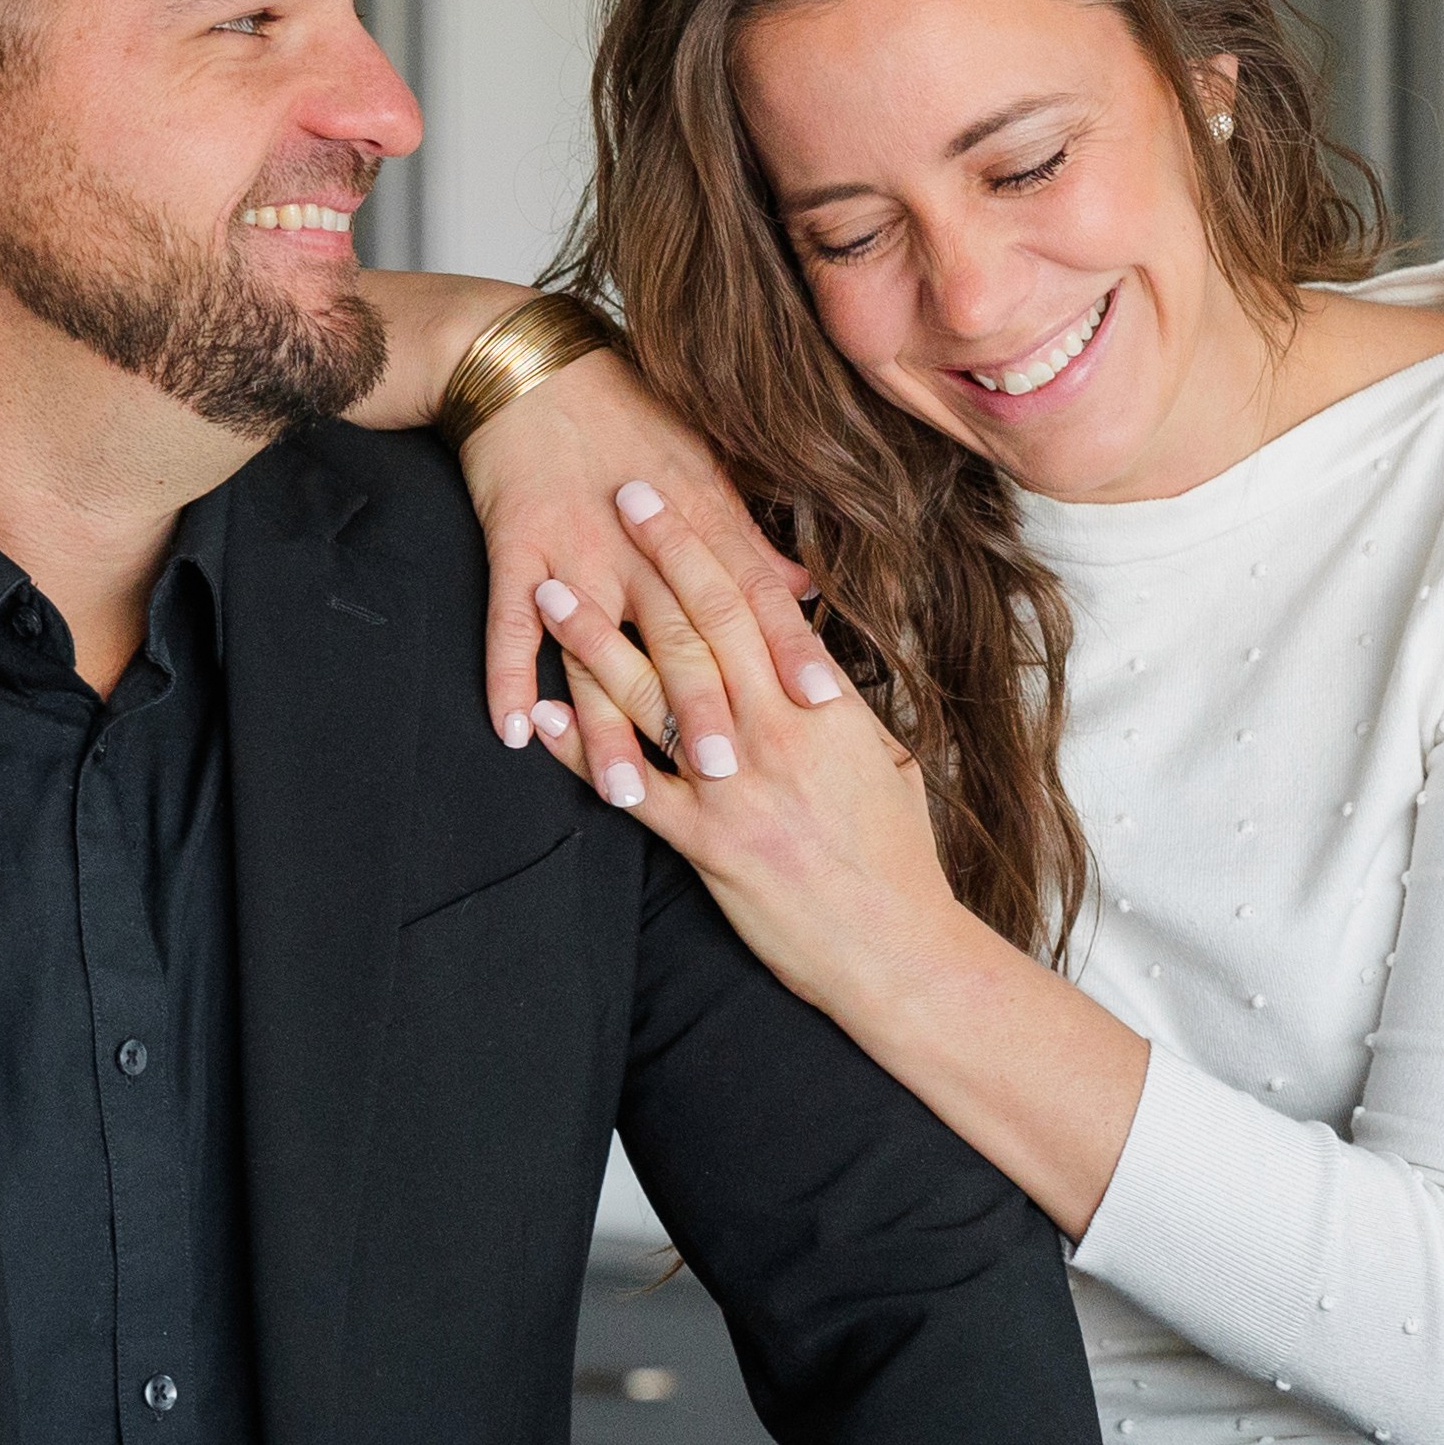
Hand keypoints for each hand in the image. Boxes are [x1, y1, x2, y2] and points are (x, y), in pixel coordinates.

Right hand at [458, 351, 846, 800]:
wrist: (536, 360)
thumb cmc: (628, 412)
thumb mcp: (706, 464)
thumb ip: (751, 538)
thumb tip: (809, 585)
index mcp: (699, 522)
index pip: (753, 598)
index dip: (786, 651)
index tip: (822, 708)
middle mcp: (644, 546)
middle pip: (681, 638)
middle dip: (704, 708)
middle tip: (729, 775)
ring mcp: (577, 551)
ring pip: (598, 652)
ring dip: (608, 726)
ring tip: (624, 792)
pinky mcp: (516, 548)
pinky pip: (507, 625)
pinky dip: (508, 679)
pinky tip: (513, 732)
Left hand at [533, 481, 954, 1023]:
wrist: (895, 948)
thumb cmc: (897, 855)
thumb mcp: (884, 759)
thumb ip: (840, 703)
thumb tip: (811, 652)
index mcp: (820, 706)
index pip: (751, 603)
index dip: (700, 544)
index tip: (661, 496)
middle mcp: (771, 734)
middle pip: (698, 627)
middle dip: (647, 561)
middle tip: (603, 505)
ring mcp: (732, 789)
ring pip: (653, 696)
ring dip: (596, 640)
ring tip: (553, 591)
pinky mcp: (704, 845)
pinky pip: (630, 787)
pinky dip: (584, 749)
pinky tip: (546, 713)